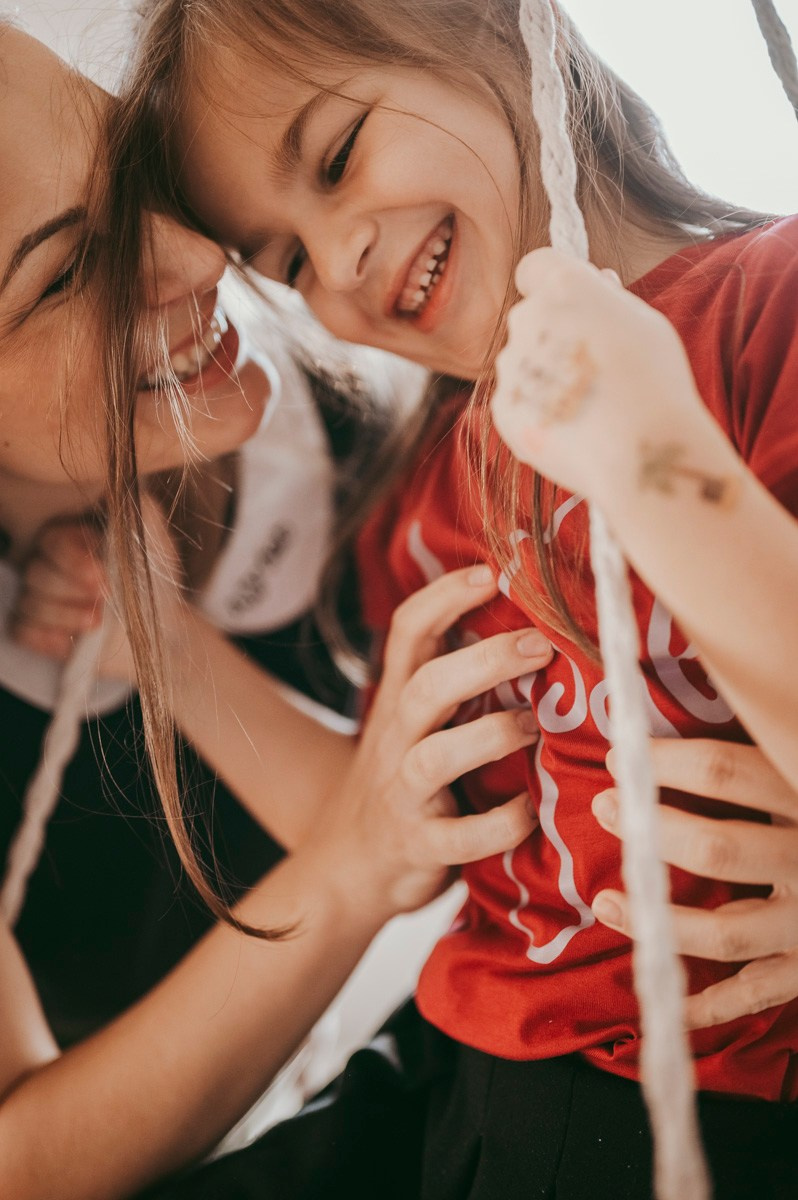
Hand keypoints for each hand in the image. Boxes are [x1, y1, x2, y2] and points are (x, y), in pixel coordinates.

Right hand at [12, 497, 182, 682]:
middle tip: (103, 597)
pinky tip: (72, 641)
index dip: (73, 559)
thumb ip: (140, 512)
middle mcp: (53, 566)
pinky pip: (21, 629)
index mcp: (74, 539)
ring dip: (62, 614)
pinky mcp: (42, 631)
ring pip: (28, 602)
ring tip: (98, 621)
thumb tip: (118, 485)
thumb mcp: (157, 544)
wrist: (166, 629)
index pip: (54, 540)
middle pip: (36, 572)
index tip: (103, 575)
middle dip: (68, 588)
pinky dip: (44, 637)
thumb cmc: (157, 582)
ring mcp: (45, 599)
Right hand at [316, 565, 552, 918]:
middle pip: (426, 686)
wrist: (347, 868)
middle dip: (483, 661)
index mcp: (399, 701)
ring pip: (434, 757)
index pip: (409, 633)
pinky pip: (459, 837)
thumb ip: (456, 685)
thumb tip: (531, 629)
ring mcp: (403, 794)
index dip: (444, 598)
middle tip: (540, 644)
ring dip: (490, 736)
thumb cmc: (403, 784)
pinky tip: (531, 811)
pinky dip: (500, 824)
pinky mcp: (419, 846)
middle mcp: (395, 739)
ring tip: (535, 725)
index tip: (490, 573)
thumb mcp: (415, 725)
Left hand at [491, 248, 699, 500]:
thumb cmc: (654, 382)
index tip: (569, 307)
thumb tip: (596, 282)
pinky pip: (518, 403)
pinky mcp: (503, 409)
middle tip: (591, 366)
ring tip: (588, 406)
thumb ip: (607, 300)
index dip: (549, 286)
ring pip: (522, 364)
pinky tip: (573, 429)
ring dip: (546, 378)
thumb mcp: (643, 322)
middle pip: (529, 318)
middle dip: (551, 336)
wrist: (640, 451)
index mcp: (564, 285)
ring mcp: (510, 366)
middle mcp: (528, 318)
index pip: (534, 267)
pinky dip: (539, 413)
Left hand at [590, 737, 797, 1027]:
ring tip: (606, 902)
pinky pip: (756, 994)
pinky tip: (662, 1003)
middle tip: (603, 807)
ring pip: (726, 931)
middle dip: (651, 830)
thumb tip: (705, 681)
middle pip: (719, 847)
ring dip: (657, 921)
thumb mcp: (796, 771)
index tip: (619, 754)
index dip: (665, 763)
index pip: (726, 772)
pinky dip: (708, 1006)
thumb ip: (758, 756)